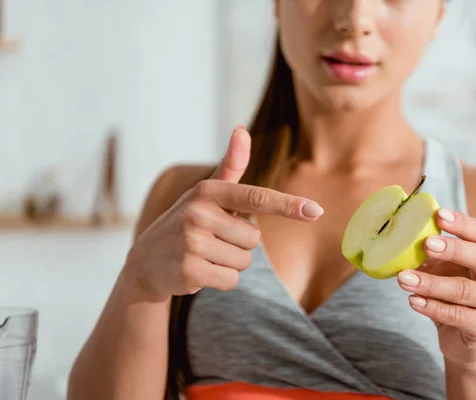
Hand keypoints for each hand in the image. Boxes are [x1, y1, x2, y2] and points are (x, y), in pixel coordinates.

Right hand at [126, 126, 323, 299]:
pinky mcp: (189, 270)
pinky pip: (232, 280)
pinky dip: (221, 280)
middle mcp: (198, 212)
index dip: (289, 205)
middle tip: (211, 241)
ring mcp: (192, 242)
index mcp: (208, 190)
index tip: (316, 211)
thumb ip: (231, 165)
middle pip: (254, 239)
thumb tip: (242, 128)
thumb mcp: (207, 193)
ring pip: (244, 262)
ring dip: (230, 264)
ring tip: (204, 255)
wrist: (146, 261)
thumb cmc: (188, 221)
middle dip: (238, 244)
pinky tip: (198, 271)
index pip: (257, 198)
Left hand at [397, 209, 475, 367]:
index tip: (439, 215)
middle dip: (454, 249)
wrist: (463, 340)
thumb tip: (401, 235)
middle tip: (426, 244)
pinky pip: (459, 316)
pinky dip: (433, 307)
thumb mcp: (441, 270)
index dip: (462, 223)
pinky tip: (413, 301)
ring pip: (466, 290)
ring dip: (431, 284)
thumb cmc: (452, 296)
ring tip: (404, 279)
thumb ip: (429, 254)